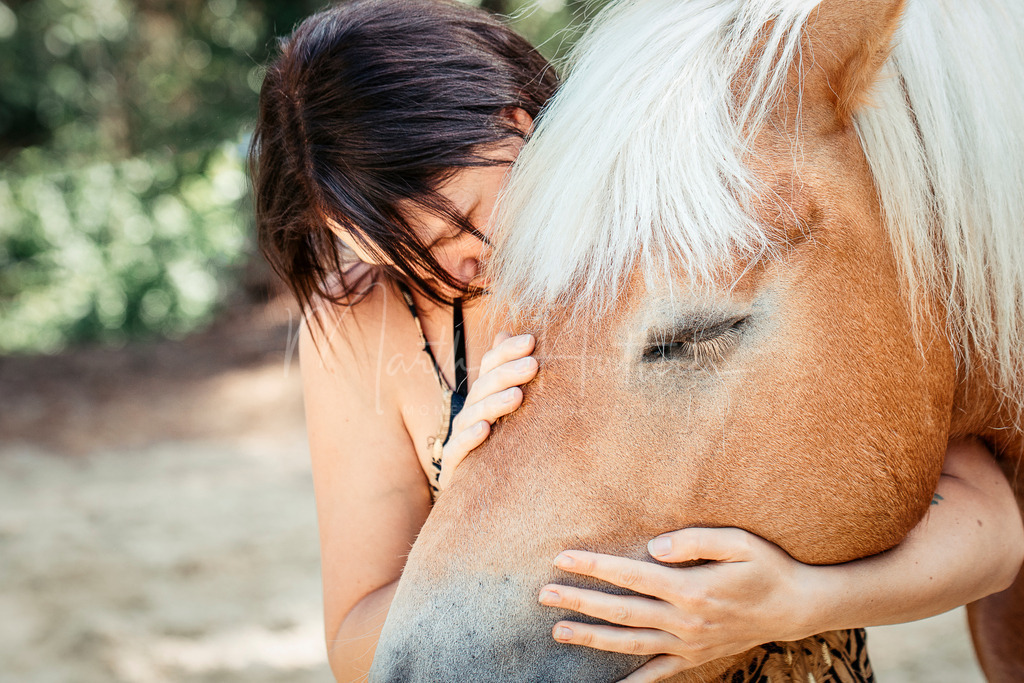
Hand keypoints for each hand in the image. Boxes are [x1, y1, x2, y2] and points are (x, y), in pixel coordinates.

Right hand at [437, 332, 537, 489]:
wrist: (481, 495)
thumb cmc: (502, 444)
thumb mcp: (507, 406)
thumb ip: (505, 371)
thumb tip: (504, 331)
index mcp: (483, 396)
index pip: (490, 366)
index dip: (507, 352)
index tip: (532, 341)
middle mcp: (469, 413)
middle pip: (484, 387)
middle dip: (508, 373)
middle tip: (534, 365)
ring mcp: (459, 439)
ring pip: (473, 415)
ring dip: (494, 404)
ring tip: (517, 396)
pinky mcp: (453, 467)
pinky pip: (458, 450)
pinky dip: (470, 438)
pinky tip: (485, 430)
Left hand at [538, 528, 818, 682]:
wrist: (798, 607)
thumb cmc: (767, 566)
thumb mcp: (739, 542)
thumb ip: (695, 541)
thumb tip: (653, 548)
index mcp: (691, 589)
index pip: (630, 576)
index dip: (594, 567)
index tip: (562, 558)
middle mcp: (685, 620)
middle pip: (621, 612)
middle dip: (580, 602)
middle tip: (543, 595)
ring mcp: (689, 643)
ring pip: (631, 643)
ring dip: (592, 638)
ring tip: (558, 632)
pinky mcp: (696, 657)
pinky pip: (659, 673)